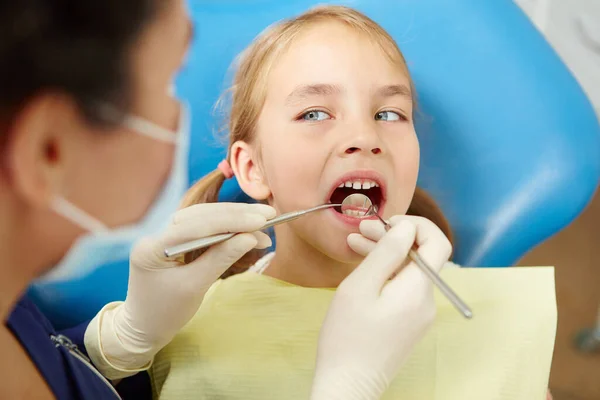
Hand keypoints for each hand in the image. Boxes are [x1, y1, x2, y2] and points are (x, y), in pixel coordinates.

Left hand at [85, 202, 274, 377]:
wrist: (144, 328)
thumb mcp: (195, 288)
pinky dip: (226, 230)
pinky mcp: (177, 242)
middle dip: (236, 215)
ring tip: (263, 225)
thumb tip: (249, 237)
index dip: (231, 220)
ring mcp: (166, 237)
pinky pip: (204, 229)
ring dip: (234, 219)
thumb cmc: (166, 313)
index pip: (196, 225)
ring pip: (204, 219)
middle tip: (268, 216)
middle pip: (201, 215)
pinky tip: (246, 233)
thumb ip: (220, 259)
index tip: (261, 220)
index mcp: (153, 247)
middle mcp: (158, 235)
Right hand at [311, 216, 451, 399]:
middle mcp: (426, 301)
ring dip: (386, 255)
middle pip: (420, 257)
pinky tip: (364, 269)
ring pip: (408, 272)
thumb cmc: (348, 336)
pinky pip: (403, 289)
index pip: (437, 243)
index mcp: (418, 290)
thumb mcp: (361, 286)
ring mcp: (419, 315)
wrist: (348, 385)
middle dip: (393, 238)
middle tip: (361, 230)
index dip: (416, 225)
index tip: (387, 221)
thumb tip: (406, 227)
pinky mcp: (409, 324)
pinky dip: (386, 274)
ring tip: (355, 244)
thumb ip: (387, 252)